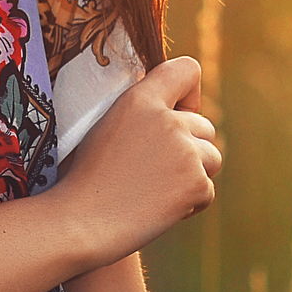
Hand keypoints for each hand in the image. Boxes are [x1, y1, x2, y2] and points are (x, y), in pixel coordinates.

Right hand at [48, 55, 221, 268]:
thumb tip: (171, 107)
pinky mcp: (195, 184)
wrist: (80, 222)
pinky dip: (189, 202)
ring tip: (154, 188)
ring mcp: (185, 153)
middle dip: (190, 147)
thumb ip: (140, 111)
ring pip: (212, 159)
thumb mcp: (104, 125)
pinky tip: (157, 207)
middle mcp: (168, 120)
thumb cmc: (84, 178)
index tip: (177, 112)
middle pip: (205, 127)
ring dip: (192, 174)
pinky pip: (207, 190)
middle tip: (154, 168)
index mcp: (140, 99)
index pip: (187, 69)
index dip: (188, 93)